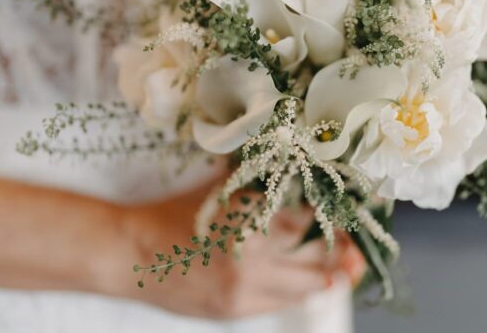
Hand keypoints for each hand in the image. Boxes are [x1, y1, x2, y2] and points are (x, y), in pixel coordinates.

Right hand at [106, 182, 365, 318]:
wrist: (133, 253)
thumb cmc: (174, 212)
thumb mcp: (219, 190)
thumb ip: (257, 184)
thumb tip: (291, 174)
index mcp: (248, 220)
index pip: (307, 222)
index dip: (331, 219)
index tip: (344, 212)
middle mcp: (252, 258)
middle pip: (315, 258)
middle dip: (340, 251)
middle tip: (353, 245)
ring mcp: (244, 290)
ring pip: (305, 287)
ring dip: (327, 275)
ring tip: (343, 266)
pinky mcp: (235, 311)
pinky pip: (281, 303)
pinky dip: (299, 292)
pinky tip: (309, 283)